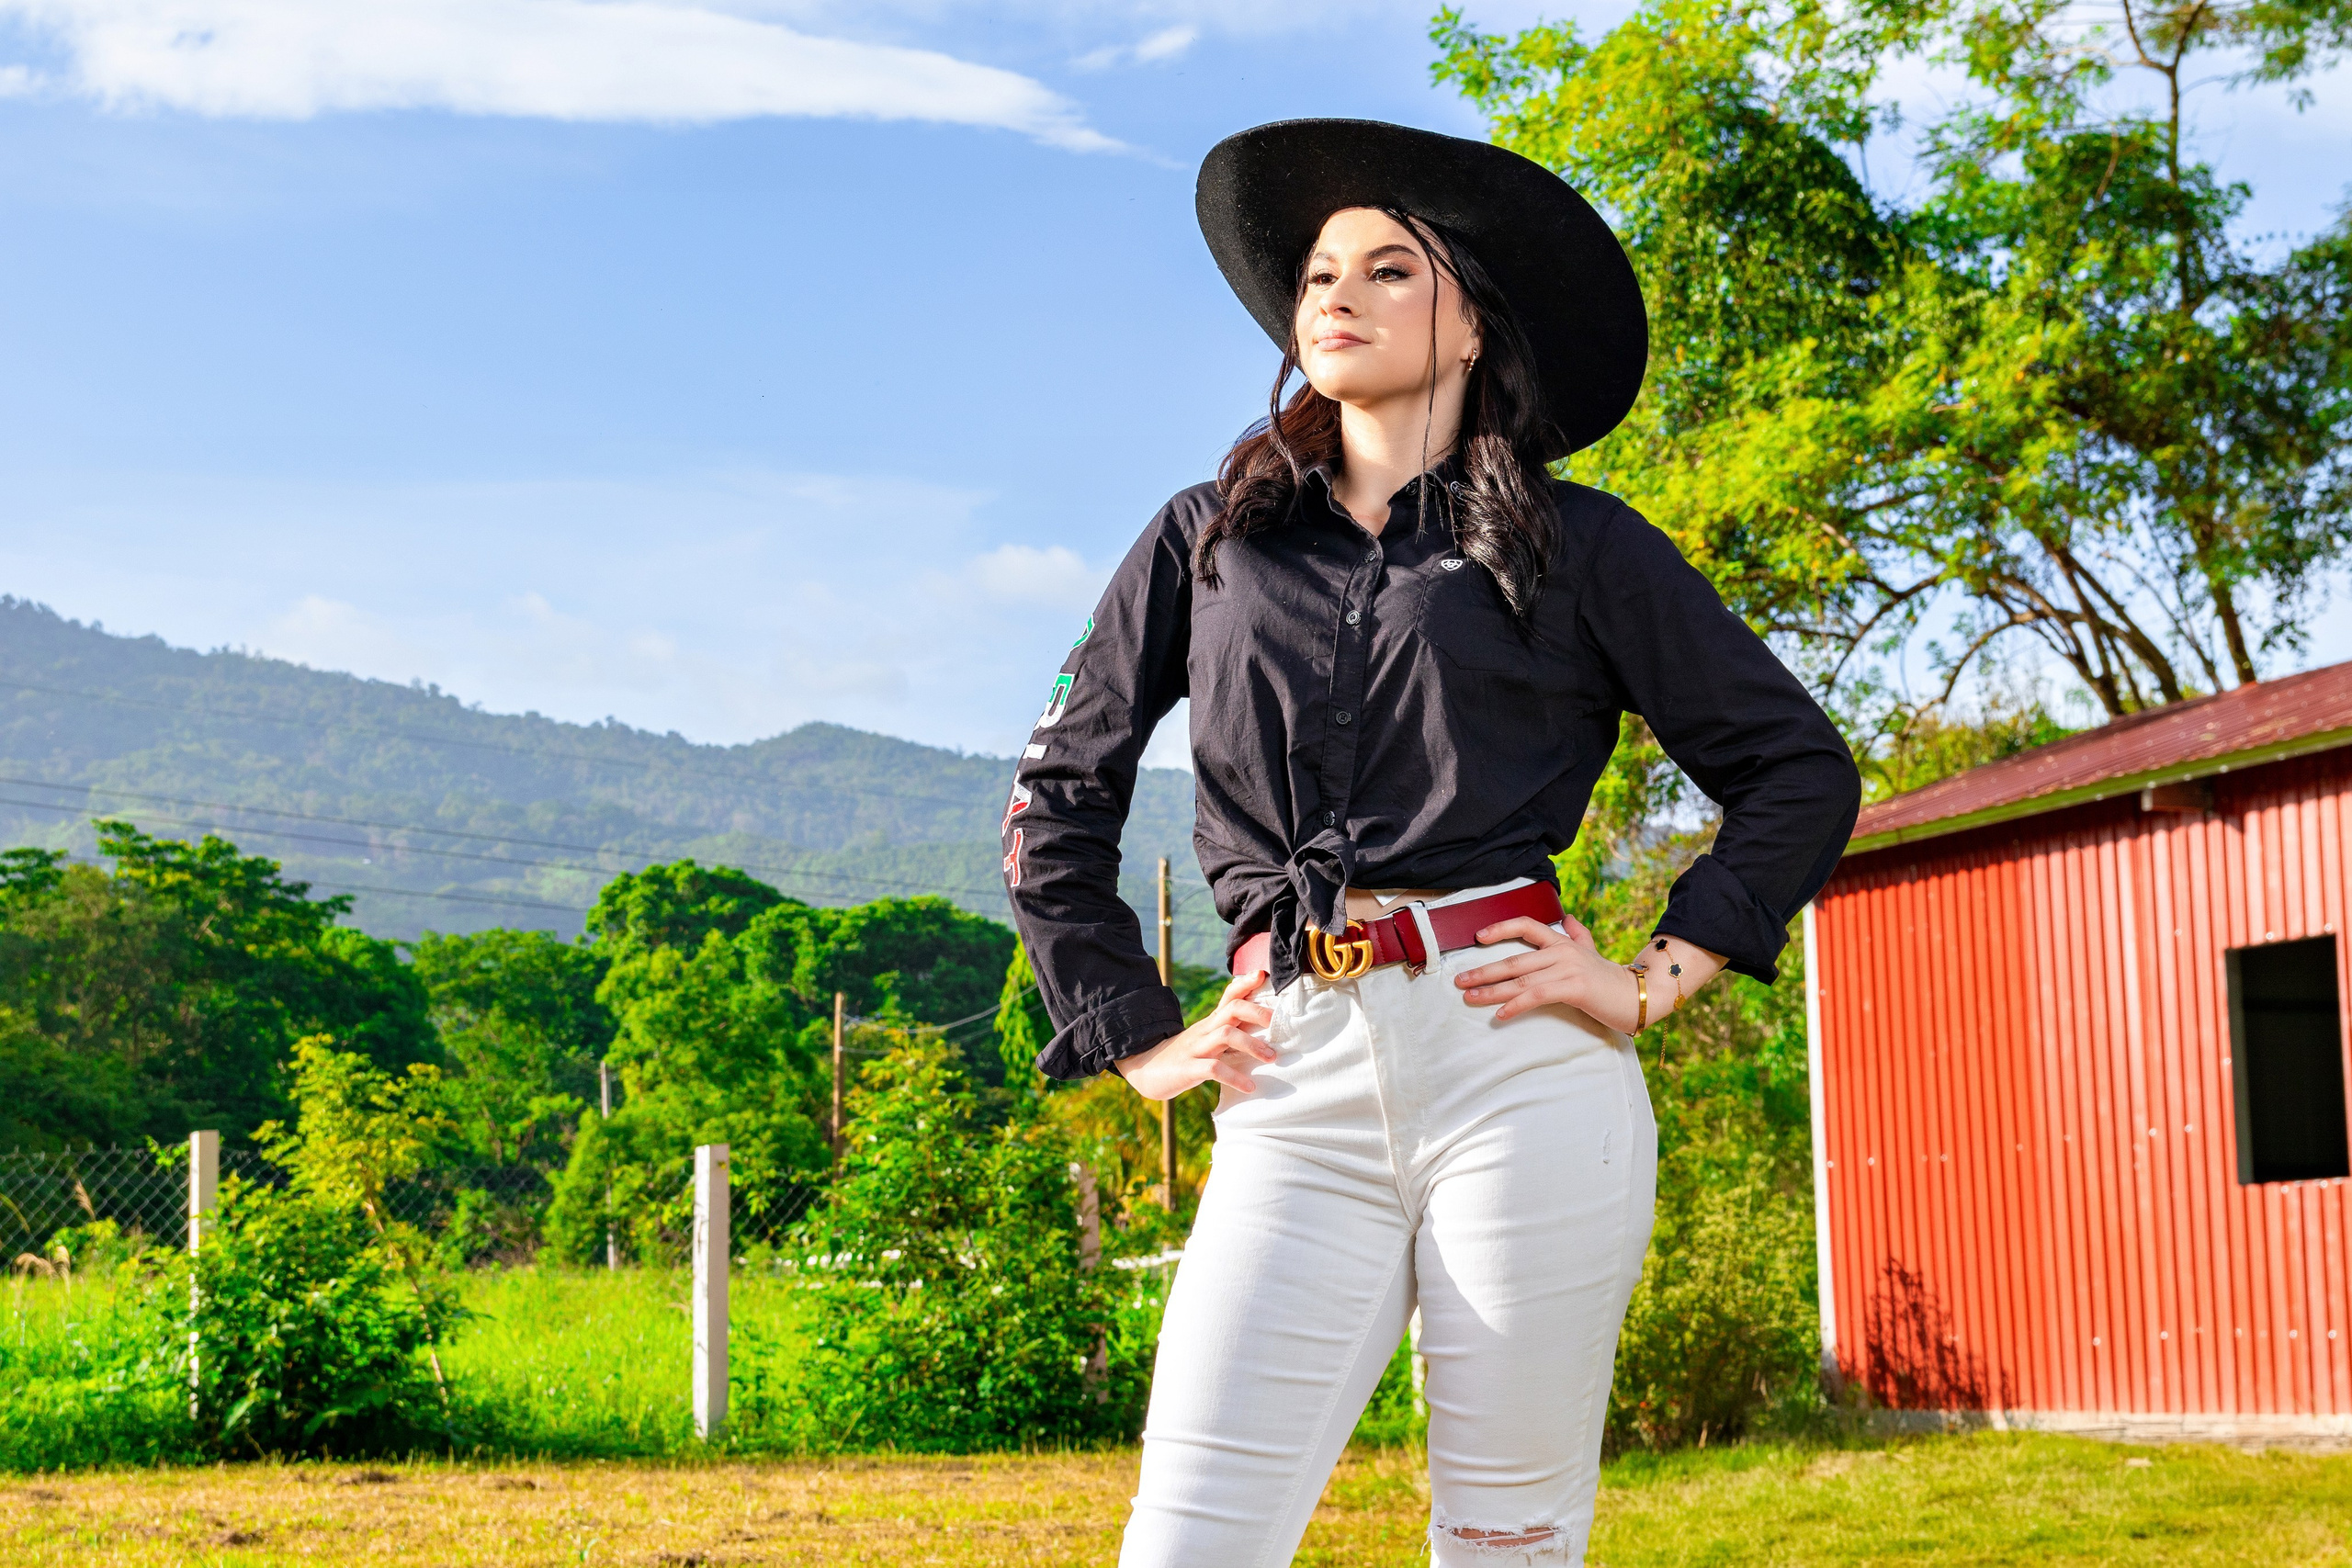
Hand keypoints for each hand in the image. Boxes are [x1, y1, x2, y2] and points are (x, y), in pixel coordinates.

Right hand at [1112, 969, 1274, 1099]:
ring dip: (1252, 1045)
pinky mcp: (1188, 1069)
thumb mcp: (1206, 1040)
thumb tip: (1263, 1031)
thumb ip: (1230, 1033)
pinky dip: (1234, 1077)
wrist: (1144, 1070)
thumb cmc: (1184, 1056)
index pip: (1228, 996)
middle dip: (1256, 1012)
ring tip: (1271, 1057)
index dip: (1246, 984)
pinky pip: (1214, 1069)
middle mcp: (1204, 1031)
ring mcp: (1195, 1049)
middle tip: (1277, 1023)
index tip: (1263, 975)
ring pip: (1226, 1035)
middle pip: (1231, 1009)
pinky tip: (1249, 1086)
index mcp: (1209, 1023)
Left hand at [1455, 917, 1724, 1033]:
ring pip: (1520, 979)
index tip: (1478, 937)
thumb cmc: (1611, 978)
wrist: (1639, 994)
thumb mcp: (1593, 951)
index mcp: (1563, 941)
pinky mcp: (1573, 988)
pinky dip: (1515, 1006)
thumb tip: (1566, 917)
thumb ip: (1578, 934)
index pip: (1527, 925)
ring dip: (1491, 990)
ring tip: (1469, 997)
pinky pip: (1537, 996)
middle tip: (1459, 980)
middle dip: (1483, 970)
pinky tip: (1500, 1015)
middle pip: (1514, 959)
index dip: (1501, 928)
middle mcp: (1562, 951)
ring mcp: (1567, 968)